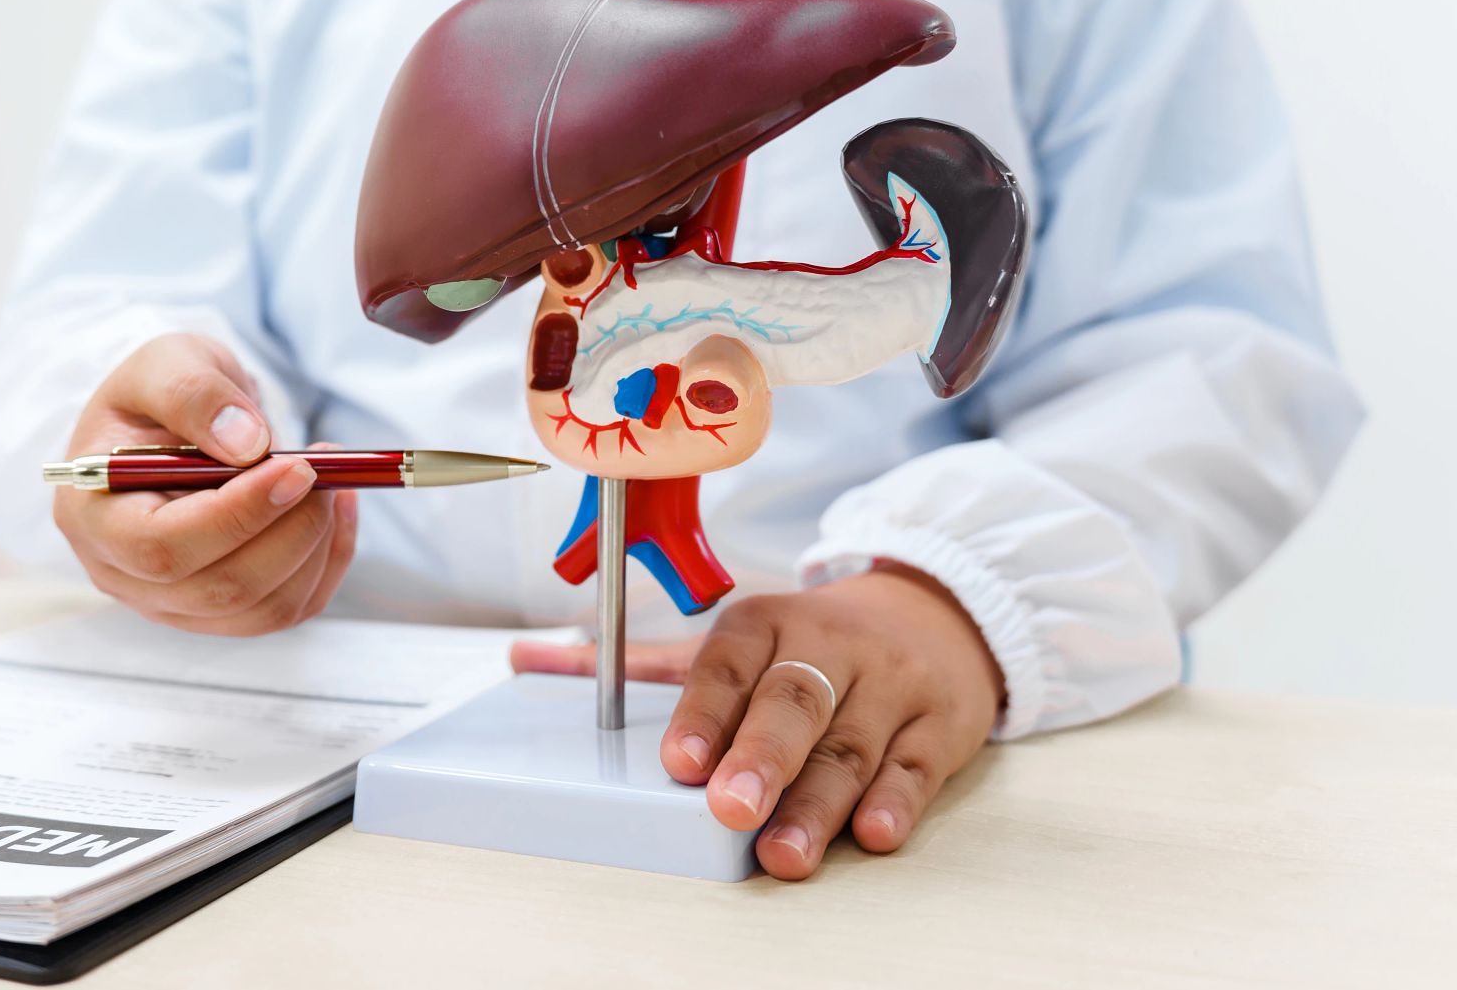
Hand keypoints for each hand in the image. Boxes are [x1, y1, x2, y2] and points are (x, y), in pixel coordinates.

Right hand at [54, 333, 356, 635]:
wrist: (173, 423)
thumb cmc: (159, 396)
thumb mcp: (166, 362)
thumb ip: (193, 393)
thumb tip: (247, 444)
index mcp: (92, 515)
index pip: (161, 547)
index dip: (236, 515)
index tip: (296, 469)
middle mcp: (125, 574)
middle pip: (220, 587)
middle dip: (290, 530)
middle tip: (325, 469)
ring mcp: (174, 603)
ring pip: (264, 608)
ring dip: (316, 545)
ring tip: (333, 480)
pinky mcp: (223, 612)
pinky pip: (291, 609)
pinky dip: (327, 561)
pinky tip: (336, 509)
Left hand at [510, 563, 1002, 878]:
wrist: (933, 615)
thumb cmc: (810, 644)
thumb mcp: (731, 643)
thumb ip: (637, 665)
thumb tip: (526, 660)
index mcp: (767, 624)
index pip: (730, 664)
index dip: (704, 713)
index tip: (678, 762)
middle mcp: (829, 648)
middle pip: (793, 703)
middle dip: (760, 758)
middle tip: (729, 808)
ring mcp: (889, 686)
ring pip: (850, 746)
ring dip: (816, 803)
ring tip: (783, 851)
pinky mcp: (940, 726)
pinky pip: (916, 766)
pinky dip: (897, 801)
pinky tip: (874, 833)